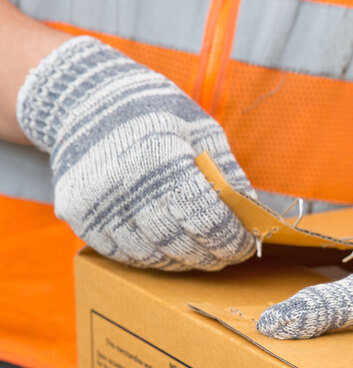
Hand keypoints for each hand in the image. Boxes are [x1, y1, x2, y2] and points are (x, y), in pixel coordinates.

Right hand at [17, 36, 254, 270]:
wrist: (84, 100)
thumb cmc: (153, 111)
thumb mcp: (199, 128)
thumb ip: (226, 172)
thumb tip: (250, 214)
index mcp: (161, 156)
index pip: (206, 217)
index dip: (232, 239)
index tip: (246, 246)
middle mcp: (126, 185)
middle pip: (180, 243)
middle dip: (212, 256)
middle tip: (228, 255)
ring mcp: (97, 205)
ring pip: (153, 256)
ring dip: (183, 261)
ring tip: (200, 253)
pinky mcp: (80, 218)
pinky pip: (124, 255)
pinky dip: (152, 257)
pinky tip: (168, 248)